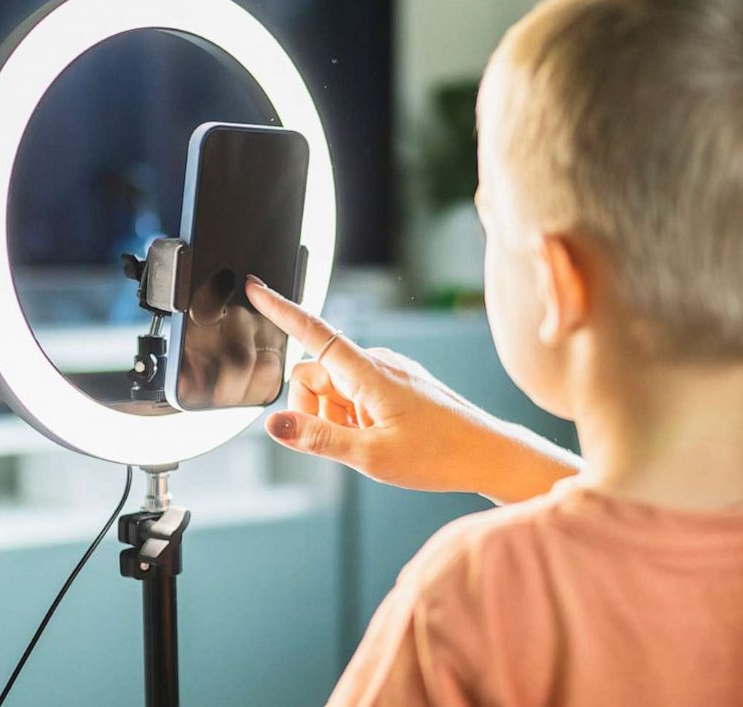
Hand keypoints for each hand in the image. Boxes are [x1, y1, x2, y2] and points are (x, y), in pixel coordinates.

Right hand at [244, 276, 580, 501]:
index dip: (280, 310)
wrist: (487, 455)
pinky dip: (353, 419)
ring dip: (335, 418)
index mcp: (369, 372)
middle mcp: (376, 363)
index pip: (313, 332)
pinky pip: (354, 397)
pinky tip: (381, 438)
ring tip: (372, 441)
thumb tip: (273, 424)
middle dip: (313, 409)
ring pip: (332, 391)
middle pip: (313, 375)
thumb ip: (317, 439)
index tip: (255, 287)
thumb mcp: (370, 455)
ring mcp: (388, 372)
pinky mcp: (396, 384)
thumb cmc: (439, 454)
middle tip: (348, 440)